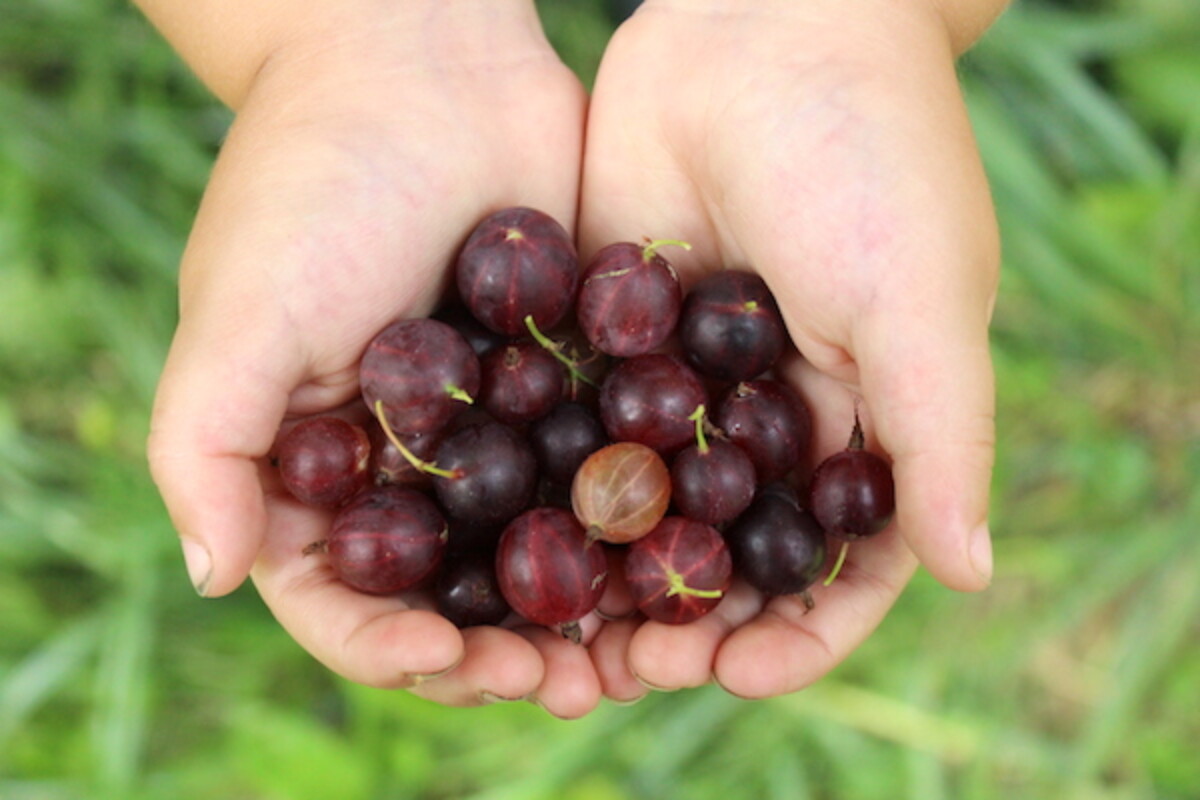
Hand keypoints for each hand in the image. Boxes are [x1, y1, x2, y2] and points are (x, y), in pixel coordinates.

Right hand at [146, 5, 606, 716]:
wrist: (425, 62)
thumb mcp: (240, 315)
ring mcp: (488, 427)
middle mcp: (402, 460)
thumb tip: (210, 577)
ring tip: (636, 654)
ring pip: (535, 549)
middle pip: (452, 594)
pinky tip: (676, 556)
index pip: (345, 597)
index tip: (455, 663)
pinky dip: (629, 525)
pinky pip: (596, 471)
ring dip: (581, 613)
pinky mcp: (563, 382)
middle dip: (504, 653)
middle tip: (572, 685)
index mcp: (315, 464)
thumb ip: (207, 447)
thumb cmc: (314, 182)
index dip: (392, 650)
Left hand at [579, 0, 999, 700]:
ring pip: (646, 505)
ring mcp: (687, 378)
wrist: (761, 22)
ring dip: (609, 574)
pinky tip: (505, 532)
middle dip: (686, 620)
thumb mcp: (921, 302)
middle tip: (626, 671)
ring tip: (560, 632)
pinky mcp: (611, 334)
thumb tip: (972, 574)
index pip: (838, 564)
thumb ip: (940, 438)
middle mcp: (774, 414)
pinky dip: (551, 484)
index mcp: (864, 419)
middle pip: (727, 550)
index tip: (739, 673)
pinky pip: (581, 426)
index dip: (798, 630)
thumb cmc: (870, 157)